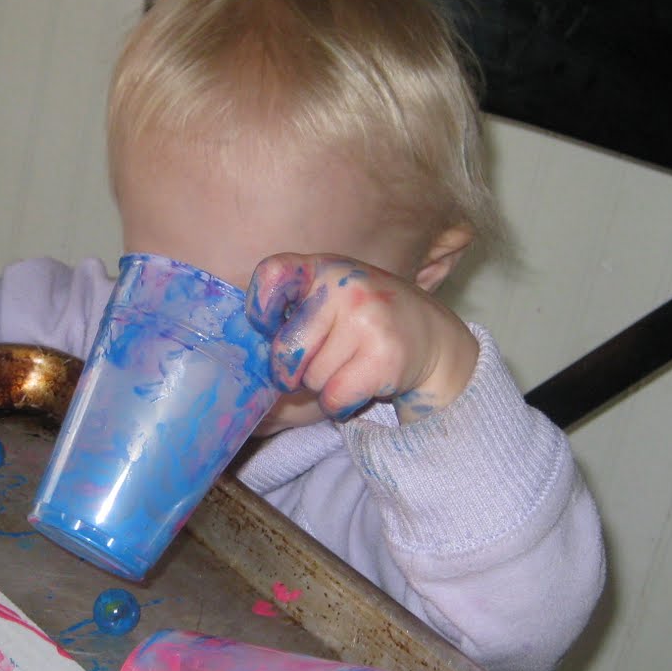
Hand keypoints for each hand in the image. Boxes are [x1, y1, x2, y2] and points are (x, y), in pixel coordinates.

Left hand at [245, 254, 478, 425]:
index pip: (272, 274)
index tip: (267, 325)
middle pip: (286, 350)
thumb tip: (239, 376)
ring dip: (324, 385)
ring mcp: (366, 318)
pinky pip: (335, 396)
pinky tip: (361, 383)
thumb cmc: (361, 325)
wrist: (432, 339)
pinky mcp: (384, 354)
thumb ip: (287, 320)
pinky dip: (341, 403)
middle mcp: (344, 285)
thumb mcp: (327, 302)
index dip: (260, 308)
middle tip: (317, 361)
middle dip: (293, 370)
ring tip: (350, 365)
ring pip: (311, 378)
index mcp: (321, 267)